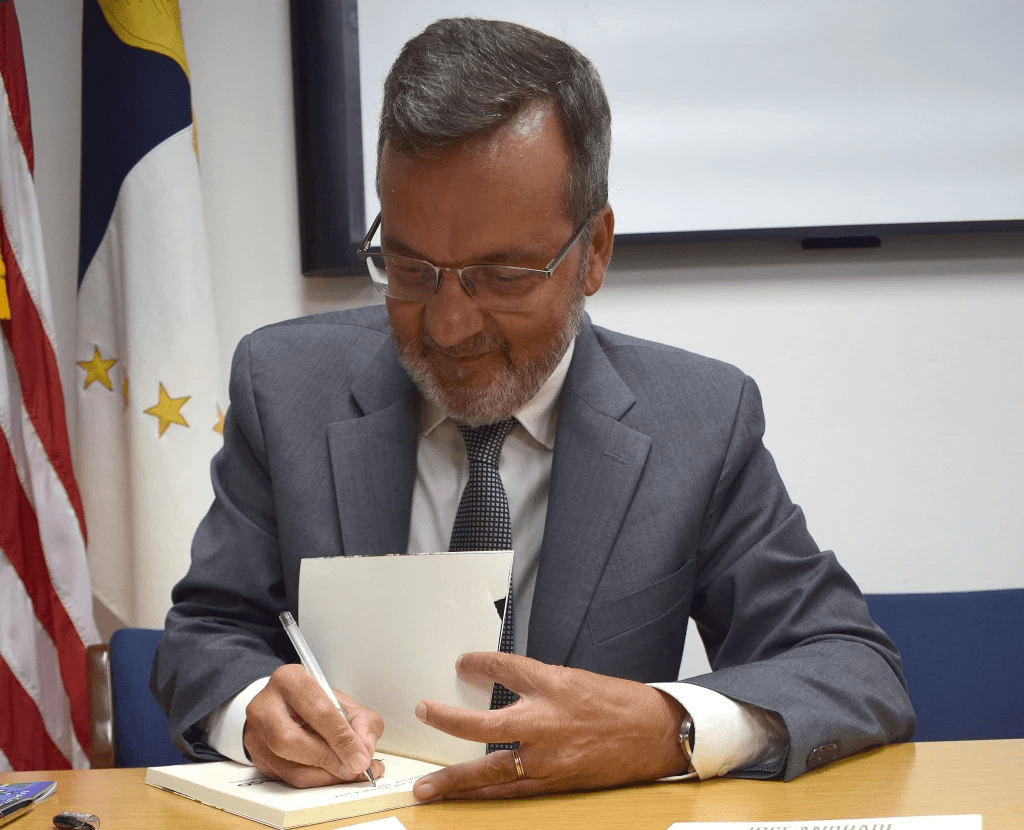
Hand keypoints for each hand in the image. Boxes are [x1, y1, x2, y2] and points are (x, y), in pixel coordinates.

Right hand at [243, 663, 384, 787]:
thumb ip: (361, 722)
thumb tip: (364, 750)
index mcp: (291, 680)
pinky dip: (315, 781)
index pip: (318, 711)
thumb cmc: (313, 702)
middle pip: (292, 740)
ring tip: (347, 773)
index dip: (342, 738)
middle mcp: (266, 705)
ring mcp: (256, 733)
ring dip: (324, 776)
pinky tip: (332, 776)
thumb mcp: (343, 701)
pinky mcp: (256, 757)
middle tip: (353, 767)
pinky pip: (286, 779)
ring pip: (288, 767)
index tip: (360, 756)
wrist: (284, 705)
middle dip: (329, 759)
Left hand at [412, 652, 688, 800]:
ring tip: (427, 788)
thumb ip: (540, 684)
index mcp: (554, 684)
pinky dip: (486, 795)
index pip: (504, 667)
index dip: (479, 663)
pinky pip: (513, 790)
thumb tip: (509, 688)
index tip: (463, 663)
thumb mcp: (577, 679)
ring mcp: (550, 756)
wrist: (658, 733)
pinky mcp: (558, 781)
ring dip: (455, 780)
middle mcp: (547, 719)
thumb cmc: (622, 704)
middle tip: (424, 711)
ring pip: (491, 770)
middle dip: (448, 720)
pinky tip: (464, 799)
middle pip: (483, 723)